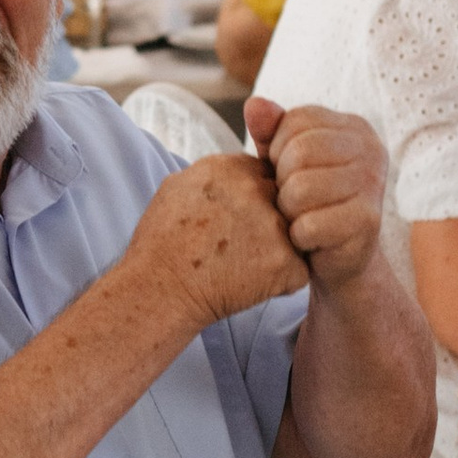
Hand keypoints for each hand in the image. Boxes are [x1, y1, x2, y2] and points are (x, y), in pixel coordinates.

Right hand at [127, 149, 305, 333]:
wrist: (158, 290)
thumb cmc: (159, 245)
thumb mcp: (176, 188)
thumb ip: (212, 174)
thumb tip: (232, 173)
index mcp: (229, 167)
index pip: (266, 172)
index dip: (258, 198)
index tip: (241, 219)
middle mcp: (255, 189)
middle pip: (284, 198)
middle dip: (272, 219)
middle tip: (245, 245)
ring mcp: (273, 225)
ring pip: (296, 231)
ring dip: (281, 248)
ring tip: (247, 266)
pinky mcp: (286, 261)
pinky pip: (299, 268)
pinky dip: (284, 279)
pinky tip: (255, 285)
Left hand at [246, 98, 387, 290]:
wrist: (338, 259)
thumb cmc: (307, 202)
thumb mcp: (284, 161)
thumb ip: (269, 131)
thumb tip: (254, 104)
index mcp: (354, 127)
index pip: (296, 121)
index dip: (276, 150)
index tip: (285, 172)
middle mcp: (372, 150)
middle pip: (299, 152)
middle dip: (281, 181)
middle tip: (290, 200)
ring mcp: (374, 186)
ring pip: (300, 190)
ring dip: (287, 211)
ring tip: (299, 218)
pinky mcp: (368, 223)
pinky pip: (308, 225)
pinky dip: (297, 237)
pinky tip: (309, 240)